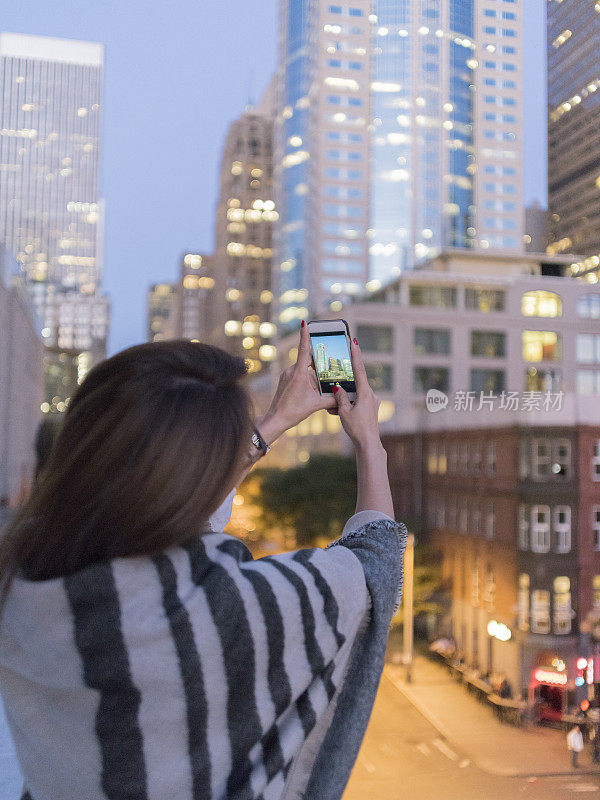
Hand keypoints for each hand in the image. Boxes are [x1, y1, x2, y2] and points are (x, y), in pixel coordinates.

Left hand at [256, 321, 335, 444]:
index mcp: (299, 373)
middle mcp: (291, 370)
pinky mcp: (285, 380)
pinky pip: (298, 375)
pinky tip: (310, 391)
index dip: (306, 335)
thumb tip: (344, 395)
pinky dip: (307, 380)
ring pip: (304, 369)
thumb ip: (332, 398)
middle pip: (308, 360)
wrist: (276, 419)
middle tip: (329, 363)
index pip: (304, 350)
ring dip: (313, 376)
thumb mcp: (316, 405)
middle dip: (319, 363)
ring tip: (317, 388)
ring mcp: (287, 374)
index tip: (305, 323)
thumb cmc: (293, 411)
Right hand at [331, 337, 381, 451]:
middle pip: (354, 383)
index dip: (355, 354)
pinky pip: (357, 402)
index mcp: (365, 393)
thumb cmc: (357, 428)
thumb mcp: (344, 412)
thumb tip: (337, 387)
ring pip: (354, 394)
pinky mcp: (370, 408)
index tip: (353, 341)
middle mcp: (370, 395)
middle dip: (342, 386)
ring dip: (343, 400)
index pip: (359, 369)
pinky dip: (348, 405)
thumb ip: (340, 397)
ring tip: (334, 411)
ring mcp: (371, 402)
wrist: (368, 444)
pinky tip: (339, 413)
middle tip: (334, 387)